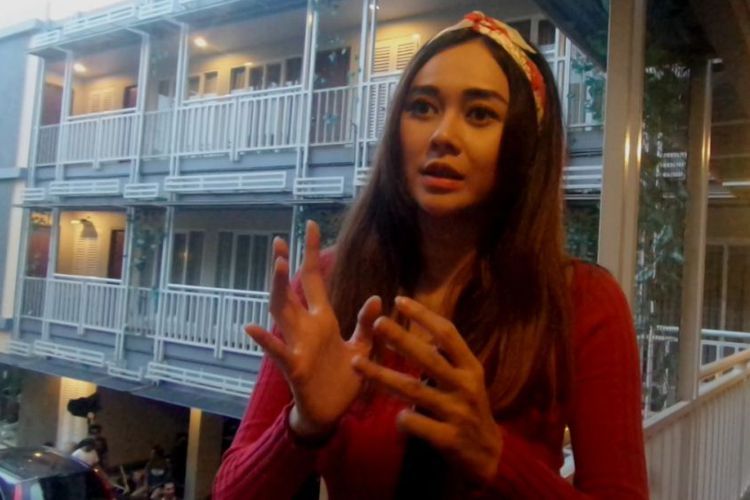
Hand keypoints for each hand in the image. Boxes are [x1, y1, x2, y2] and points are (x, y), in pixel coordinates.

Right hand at [245, 221, 381, 437]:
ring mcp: (297, 344)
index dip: (312, 253)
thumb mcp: (361, 348)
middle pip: (292, 290)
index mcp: (322, 320)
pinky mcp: (295, 367)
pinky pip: (278, 351)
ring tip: (278, 266)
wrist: (331, 412)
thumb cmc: (343, 380)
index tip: (311, 225)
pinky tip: (251, 327)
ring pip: (282, 313)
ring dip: (279, 290)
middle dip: (287, 265)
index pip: (314, 279)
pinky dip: (265, 340)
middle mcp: (306, 327)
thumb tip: (377, 297)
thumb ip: (364, 323)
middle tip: (280, 240)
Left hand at [352, 296, 501, 483]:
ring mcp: (457, 413)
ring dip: (382, 376)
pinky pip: (414, 424)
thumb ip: (447, 356)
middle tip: (378, 323)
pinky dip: (400, 417)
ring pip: (413, 391)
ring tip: (357, 364)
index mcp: (471, 367)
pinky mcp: (448, 438)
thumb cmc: (468, 408)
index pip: (448, 334)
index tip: (400, 300)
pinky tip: (390, 414)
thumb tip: (421, 324)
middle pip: (429, 358)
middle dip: (402, 339)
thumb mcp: (467, 379)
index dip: (424, 315)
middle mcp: (466, 386)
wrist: (487, 456)